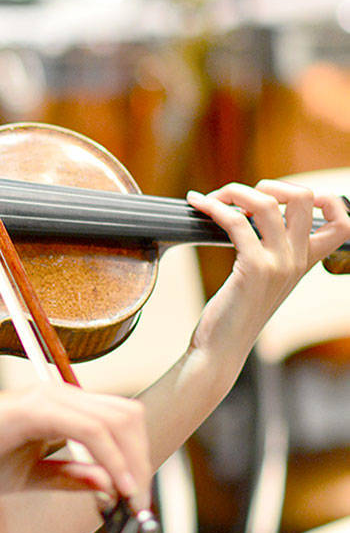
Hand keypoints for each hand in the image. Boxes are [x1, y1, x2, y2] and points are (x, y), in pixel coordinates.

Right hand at [0, 382, 150, 511]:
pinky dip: (113, 460)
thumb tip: (109, 484)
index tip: (135, 498)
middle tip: (138, 504)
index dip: (136, 457)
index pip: (117, 421)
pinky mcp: (33, 410)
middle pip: (128, 416)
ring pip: (118, 420)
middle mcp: (57, 396)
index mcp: (56, 409)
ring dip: (134, 463)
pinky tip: (116, 488)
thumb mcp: (28, 478)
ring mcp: (46, 399)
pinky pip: (92, 431)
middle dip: (143, 461)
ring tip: (131, 501)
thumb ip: (67, 476)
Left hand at [187, 180, 349, 354]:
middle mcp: (298, 261)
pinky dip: (214, 207)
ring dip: (233, 191)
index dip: (324, 199)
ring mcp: (279, 264)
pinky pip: (237, 222)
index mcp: (305, 262)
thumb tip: (249, 215)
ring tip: (210, 198)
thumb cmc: (234, 314)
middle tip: (238, 196)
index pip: (343, 223)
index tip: (283, 196)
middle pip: (305, 198)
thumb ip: (268, 251)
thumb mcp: (261, 279)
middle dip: (269, 184)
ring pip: (267, 203)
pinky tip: (197, 204)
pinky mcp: (254, 269)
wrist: (221, 348)